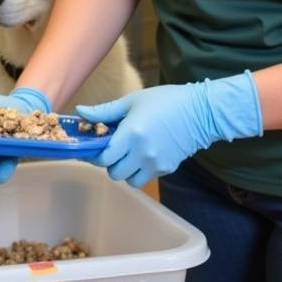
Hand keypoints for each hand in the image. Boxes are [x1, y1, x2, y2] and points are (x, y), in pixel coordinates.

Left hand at [76, 72, 262, 188]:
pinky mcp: (168, 169)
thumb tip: (80, 112)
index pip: (104, 157)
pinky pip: (146, 178)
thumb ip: (105, 111)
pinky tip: (143, 155)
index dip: (95, 154)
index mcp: (131, 134)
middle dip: (109, 163)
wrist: (201, 111)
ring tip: (127, 155)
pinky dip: (140, 171)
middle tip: (112, 150)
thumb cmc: (165, 101)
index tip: (94, 147)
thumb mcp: (132, 101)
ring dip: (125, 171)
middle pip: (114, 173)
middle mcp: (143, 153)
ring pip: (130, 180)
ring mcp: (156, 163)